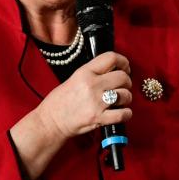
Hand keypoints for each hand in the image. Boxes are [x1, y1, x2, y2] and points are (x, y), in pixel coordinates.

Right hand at [10, 52, 132, 179]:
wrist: (51, 121)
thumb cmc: (60, 102)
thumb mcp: (74, 79)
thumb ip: (93, 73)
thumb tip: (113, 70)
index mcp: (85, 72)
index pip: (111, 58)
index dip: (123, 61)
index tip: (125, 67)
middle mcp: (92, 85)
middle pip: (122, 77)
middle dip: (127, 81)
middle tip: (123, 86)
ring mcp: (96, 102)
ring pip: (125, 95)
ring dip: (126, 98)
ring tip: (120, 101)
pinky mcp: (99, 118)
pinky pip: (123, 114)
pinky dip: (127, 114)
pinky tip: (122, 113)